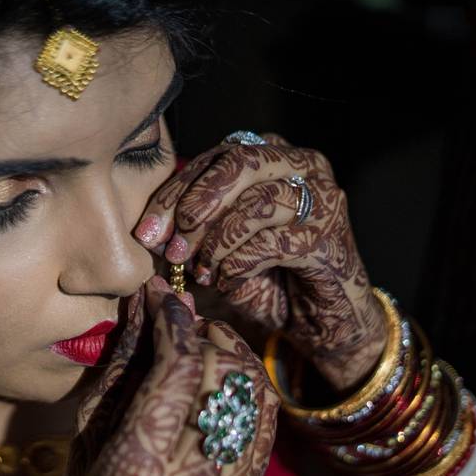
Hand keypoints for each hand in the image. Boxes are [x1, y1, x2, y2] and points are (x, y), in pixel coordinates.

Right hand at [61, 275, 277, 475]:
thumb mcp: (89, 432)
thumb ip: (122, 367)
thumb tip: (145, 307)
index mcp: (140, 465)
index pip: (178, 370)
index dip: (174, 321)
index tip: (161, 295)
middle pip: (222, 374)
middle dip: (202, 330)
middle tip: (180, 312)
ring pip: (252, 390)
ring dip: (229, 350)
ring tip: (202, 337)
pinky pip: (267, 415)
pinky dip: (249, 379)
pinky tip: (225, 367)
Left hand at [134, 135, 385, 389]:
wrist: (320, 320)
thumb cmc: (267, 277)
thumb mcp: (220, 246)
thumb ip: (193, 228)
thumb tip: (151, 230)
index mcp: (271, 155)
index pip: (214, 159)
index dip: (174, 193)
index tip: (145, 232)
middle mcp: (303, 165)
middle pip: (240, 163)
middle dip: (196, 206)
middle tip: (174, 246)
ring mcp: (323, 198)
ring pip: (258, 202)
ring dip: (217, 240)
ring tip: (200, 270)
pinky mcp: (331, 237)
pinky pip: (272, 243)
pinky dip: (239, 264)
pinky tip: (226, 282)